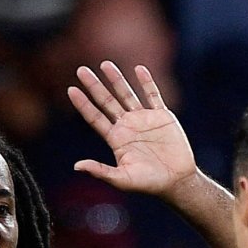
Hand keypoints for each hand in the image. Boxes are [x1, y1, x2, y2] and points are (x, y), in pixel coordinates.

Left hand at [67, 61, 196, 196]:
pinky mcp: (162, 116)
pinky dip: (147, 82)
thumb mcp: (122, 179)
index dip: (83, 104)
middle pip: (107, 101)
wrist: (176, 181)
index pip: (95, 118)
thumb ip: (100, 171)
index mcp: (116, 139)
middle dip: (94, 86)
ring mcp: (144, 119)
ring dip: (116, 79)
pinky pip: (153, 95)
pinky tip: (139, 69)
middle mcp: (127, 126)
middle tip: (81, 70)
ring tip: (105, 64)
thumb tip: (76, 166)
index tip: (71, 89)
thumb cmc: (148, 183)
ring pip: (127, 94)